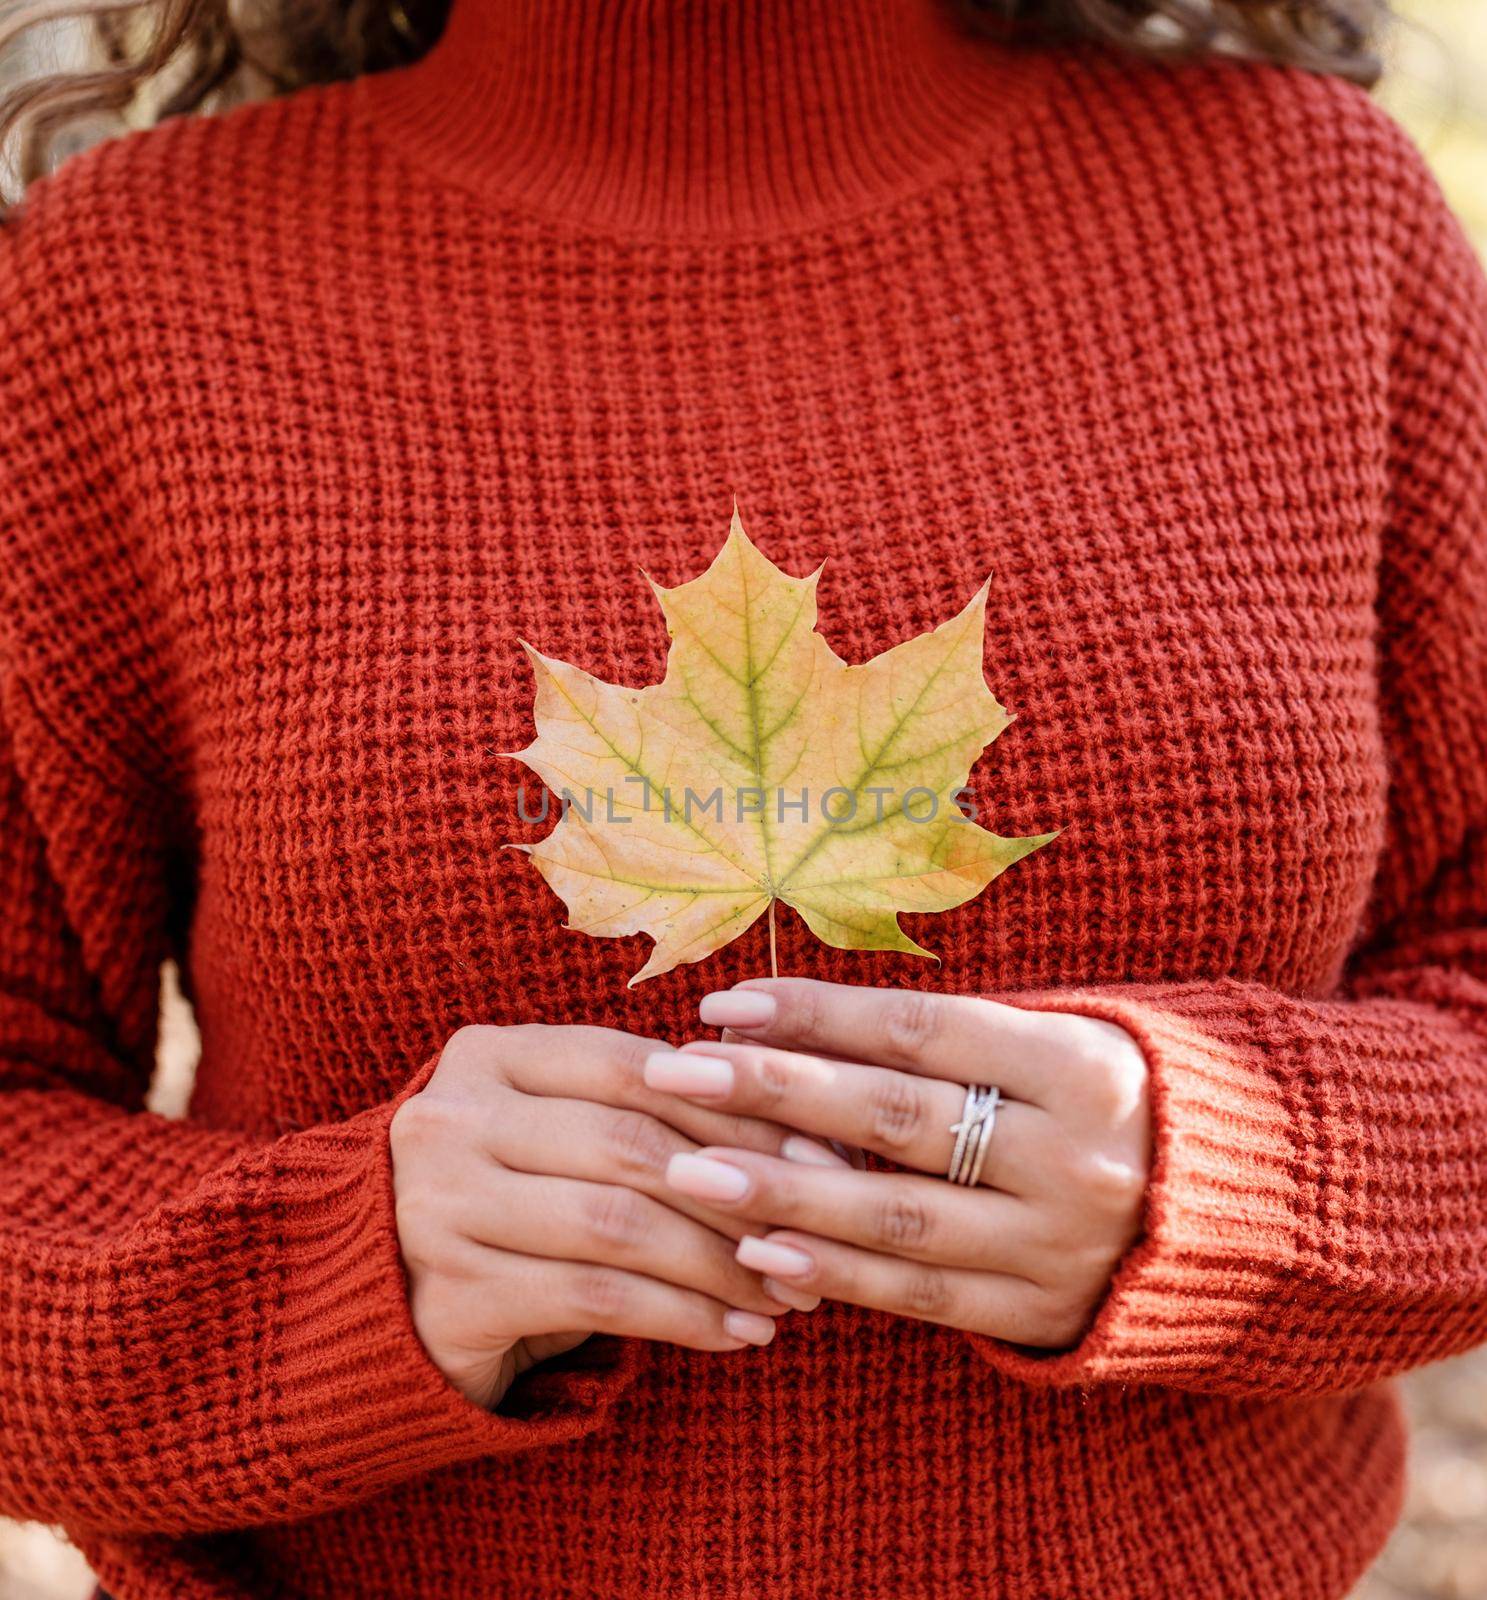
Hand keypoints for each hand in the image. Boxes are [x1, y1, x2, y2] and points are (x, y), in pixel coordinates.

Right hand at [390, 1023, 842, 1408]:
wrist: (379, 1300)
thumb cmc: (511, 1201)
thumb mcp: (562, 1136)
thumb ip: (648, 1113)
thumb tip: (802, 1127)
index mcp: (488, 1055)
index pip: (632, 1065)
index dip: (733, 1107)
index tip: (818, 1150)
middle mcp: (450, 1118)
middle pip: (629, 1143)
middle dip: (741, 1189)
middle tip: (816, 1230)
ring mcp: (436, 1206)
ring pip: (618, 1224)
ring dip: (721, 1261)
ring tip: (788, 1291)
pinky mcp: (448, 1294)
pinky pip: (595, 1300)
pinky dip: (682, 1316)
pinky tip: (738, 1333)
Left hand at [645, 979, 1150, 1349]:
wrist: (1239, 1214)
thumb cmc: (1114, 1097)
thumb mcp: (1060, 1040)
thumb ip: (949, 1041)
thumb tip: (798, 1029)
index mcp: (1077, 1063)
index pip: (921, 1030)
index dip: (819, 1014)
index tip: (727, 1001)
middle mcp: (1071, 1154)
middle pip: (897, 1116)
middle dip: (774, 1090)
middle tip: (675, 1071)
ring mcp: (1057, 1241)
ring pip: (898, 1213)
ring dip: (784, 1190)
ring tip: (690, 1167)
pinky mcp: (1039, 1309)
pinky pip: (923, 1292)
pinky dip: (837, 1272)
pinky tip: (761, 1251)